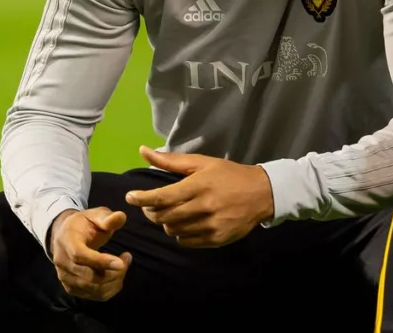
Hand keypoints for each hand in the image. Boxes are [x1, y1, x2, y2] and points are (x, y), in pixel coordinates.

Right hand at [49, 208, 130, 300]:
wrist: (65, 236)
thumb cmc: (84, 224)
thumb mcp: (95, 215)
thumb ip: (107, 217)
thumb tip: (120, 217)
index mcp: (66, 241)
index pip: (80, 256)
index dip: (101, 261)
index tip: (121, 262)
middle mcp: (62, 262)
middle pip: (88, 276)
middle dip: (113, 272)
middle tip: (127, 259)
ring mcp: (65, 277)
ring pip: (93, 289)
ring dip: (114, 280)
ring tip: (124, 264)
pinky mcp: (71, 288)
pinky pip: (94, 296)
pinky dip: (111, 288)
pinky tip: (117, 274)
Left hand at [125, 146, 274, 247]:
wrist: (262, 193)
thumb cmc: (230, 175)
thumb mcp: (203, 163)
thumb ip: (172, 161)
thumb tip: (143, 151)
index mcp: (200, 185)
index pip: (162, 197)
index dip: (142, 198)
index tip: (130, 197)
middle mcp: (204, 207)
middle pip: (164, 217)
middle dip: (151, 212)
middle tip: (151, 206)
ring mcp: (211, 225)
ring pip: (173, 230)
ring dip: (166, 222)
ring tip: (172, 212)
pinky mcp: (216, 239)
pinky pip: (186, 241)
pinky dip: (180, 233)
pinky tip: (187, 222)